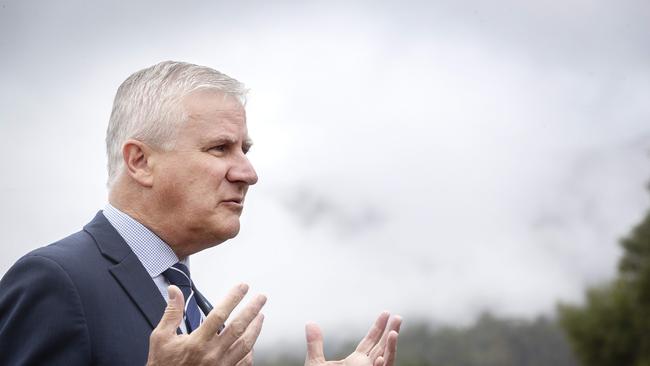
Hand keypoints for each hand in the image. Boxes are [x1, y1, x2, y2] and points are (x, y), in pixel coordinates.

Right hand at [147, 283, 265, 365]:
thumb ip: (171, 313)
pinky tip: (252, 343)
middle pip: (238, 327)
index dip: (233, 298)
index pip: (219, 314)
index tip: (242, 287)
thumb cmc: (163, 365)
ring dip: (255, 329)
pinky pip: (244, 362)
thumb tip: (174, 291)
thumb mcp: (162, 338)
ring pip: (245, 345)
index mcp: (197, 342)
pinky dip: (250, 351)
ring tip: (261, 316)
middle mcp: (212, 354)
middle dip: (252, 310)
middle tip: (261, 298)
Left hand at [304, 312, 401, 365]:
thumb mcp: (316, 363)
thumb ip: (316, 344)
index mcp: (356, 362)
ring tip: (393, 332)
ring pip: (385, 360)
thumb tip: (310, 323)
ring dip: (390, 347)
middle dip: (391, 332)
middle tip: (398, 317)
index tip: (386, 313)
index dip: (379, 327)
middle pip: (383, 347)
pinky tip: (379, 357)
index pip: (371, 342)